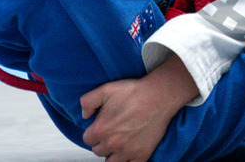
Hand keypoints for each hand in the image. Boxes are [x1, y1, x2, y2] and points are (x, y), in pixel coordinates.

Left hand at [80, 53, 197, 161]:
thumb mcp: (106, 89)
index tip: (101, 126)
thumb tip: (84, 116)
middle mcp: (112, 144)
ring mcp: (127, 151)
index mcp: (100, 130)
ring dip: (112, 154)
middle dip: (103, 142)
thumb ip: (87, 101)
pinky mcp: (142, 154)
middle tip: (112, 132)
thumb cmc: (134, 92)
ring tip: (119, 143)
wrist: (159, 96)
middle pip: (98, 151)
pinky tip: (129, 153)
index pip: (87, 139)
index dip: (93, 132)